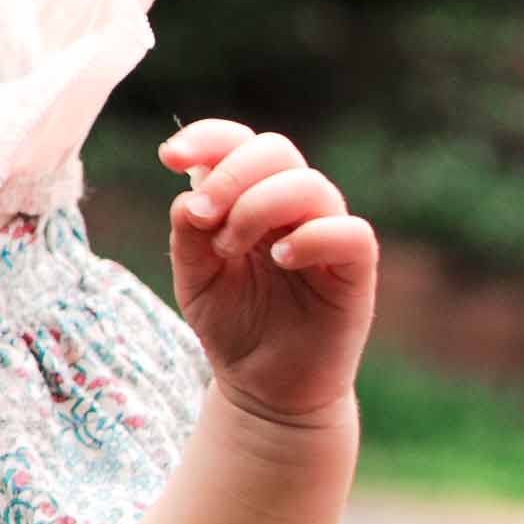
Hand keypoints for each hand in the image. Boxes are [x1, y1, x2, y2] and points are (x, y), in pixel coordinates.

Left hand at [156, 120, 375, 428]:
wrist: (264, 386)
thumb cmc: (232, 322)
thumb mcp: (194, 276)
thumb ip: (188, 233)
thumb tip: (190, 197)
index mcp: (248, 197)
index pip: (238, 141)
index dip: (207, 137)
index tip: (169, 159)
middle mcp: (291, 207)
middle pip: (276, 150)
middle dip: (230, 175)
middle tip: (202, 217)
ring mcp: (326, 234)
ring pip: (310, 184)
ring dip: (258, 207)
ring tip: (230, 249)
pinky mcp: (354, 270)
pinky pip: (350, 233)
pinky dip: (313, 237)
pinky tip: (281, 259)